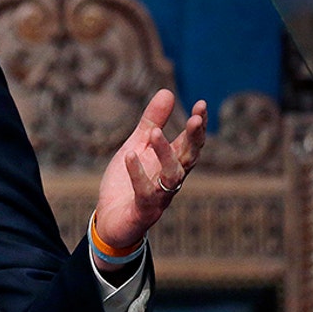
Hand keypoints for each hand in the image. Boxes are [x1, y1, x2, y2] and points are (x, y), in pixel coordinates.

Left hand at [93, 89, 206, 263]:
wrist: (111, 220)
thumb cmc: (127, 182)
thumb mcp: (136, 145)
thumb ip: (151, 121)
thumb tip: (167, 91)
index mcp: (172, 163)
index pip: (191, 142)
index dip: (198, 125)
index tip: (201, 104)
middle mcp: (171, 179)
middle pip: (189, 158)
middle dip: (194, 139)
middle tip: (195, 118)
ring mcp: (160, 196)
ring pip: (172, 176)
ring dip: (166, 154)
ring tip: (155, 132)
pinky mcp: (143, 210)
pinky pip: (145, 192)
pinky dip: (138, 174)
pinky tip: (130, 155)